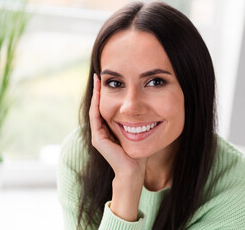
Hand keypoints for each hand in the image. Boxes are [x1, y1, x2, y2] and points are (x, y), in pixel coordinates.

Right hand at [89, 73, 145, 220]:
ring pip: (96, 109)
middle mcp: (102, 130)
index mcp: (110, 128)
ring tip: (99, 79)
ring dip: (97, 94)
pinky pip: (96, 117)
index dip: (107, 93)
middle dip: (100, 90)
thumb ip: (139, 121)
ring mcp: (98, 135)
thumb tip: (149, 108)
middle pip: (99, 105)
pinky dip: (97, 105)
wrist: (134, 170)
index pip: (107, 106)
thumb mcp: (140, 131)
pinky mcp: (98, 139)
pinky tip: (99, 93)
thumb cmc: (139, 153)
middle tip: (101, 74)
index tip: (110, 79)